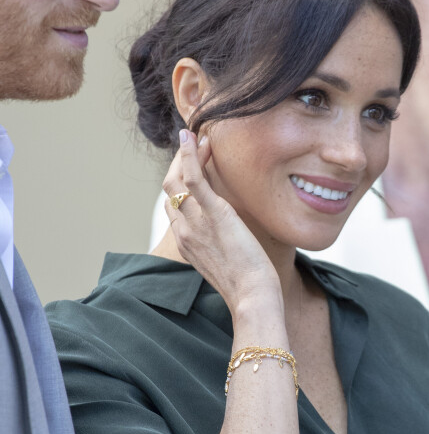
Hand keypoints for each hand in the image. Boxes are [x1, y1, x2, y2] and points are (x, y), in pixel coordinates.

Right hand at [163, 129, 279, 311]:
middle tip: (196, 146)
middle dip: (178, 165)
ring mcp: (195, 222)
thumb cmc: (248, 285)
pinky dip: (189, 155)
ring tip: (196, 136)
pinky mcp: (214, 213)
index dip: (180, 184)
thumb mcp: (227, 263)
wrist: (252, 296)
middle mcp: (184, 231)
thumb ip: (221, 246)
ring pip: (176, 180)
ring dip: (184, 155)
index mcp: (187, 243)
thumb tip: (233, 235)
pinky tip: (192, 138)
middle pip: (170, 191)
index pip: (173, 207)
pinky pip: (192, 178)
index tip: (195, 168)